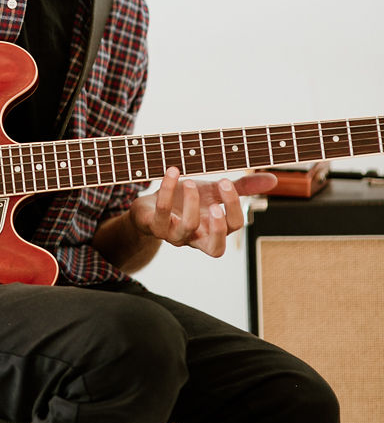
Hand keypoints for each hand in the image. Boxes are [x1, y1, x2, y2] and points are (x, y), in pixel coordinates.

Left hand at [129, 168, 277, 257]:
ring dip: (190, 204)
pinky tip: (171, 173)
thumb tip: (274, 180)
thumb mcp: (212, 193)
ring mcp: (174, 234)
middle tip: (215, 205)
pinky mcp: (153, 226)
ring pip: (186, 230)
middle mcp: (196, 236)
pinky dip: (165, 193)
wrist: (148, 207)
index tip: (226, 182)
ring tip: (189, 181)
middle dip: (218, 228)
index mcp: (213, 228)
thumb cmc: (184, 202)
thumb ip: (241, 188)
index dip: (232, 208)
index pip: (233, 228)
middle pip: (215, 249)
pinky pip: (159, 216)